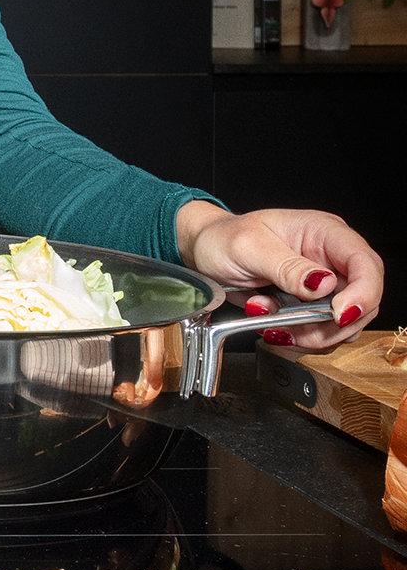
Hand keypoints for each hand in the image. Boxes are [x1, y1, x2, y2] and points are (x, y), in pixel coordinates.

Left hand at [174, 202, 382, 349]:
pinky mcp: (310, 306)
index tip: (341, 315)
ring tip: (273, 322)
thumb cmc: (222, 238)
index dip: (363, 293)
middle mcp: (330, 259)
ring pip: (343, 324)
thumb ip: (286, 266)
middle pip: (362, 301)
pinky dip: (299, 337)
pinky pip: (321, 331)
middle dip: (332, 324)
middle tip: (295, 329)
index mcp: (324, 232)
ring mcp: (323, 285)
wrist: (202, 252)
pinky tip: (272, 324)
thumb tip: (324, 284)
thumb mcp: (248, 247)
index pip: (366, 264)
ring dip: (312, 334)